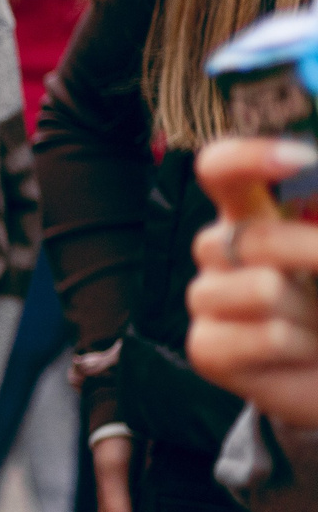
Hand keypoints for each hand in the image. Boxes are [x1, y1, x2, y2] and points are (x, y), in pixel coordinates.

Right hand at [188, 137, 317, 426]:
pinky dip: (308, 348)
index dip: (249, 158)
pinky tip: (307, 353)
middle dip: (316, 254)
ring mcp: (206, 300)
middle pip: (254, 237)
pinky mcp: (205, 348)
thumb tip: (316, 177)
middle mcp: (218, 251)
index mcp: (248, 214)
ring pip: (265, 289)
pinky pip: (269, 336)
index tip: (300, 160)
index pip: (221, 170)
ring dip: (315, 312)